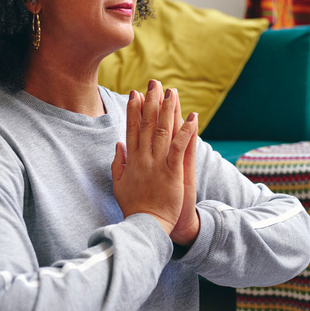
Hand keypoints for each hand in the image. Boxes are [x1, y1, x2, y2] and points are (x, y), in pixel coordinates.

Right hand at [111, 80, 198, 238]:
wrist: (147, 227)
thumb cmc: (135, 207)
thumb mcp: (119, 185)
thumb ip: (117, 164)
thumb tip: (118, 144)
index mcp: (131, 161)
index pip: (132, 129)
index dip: (134, 110)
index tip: (135, 93)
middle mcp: (143, 158)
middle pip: (147, 125)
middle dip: (151, 102)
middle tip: (155, 83)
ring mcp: (158, 164)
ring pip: (163, 131)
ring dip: (168, 110)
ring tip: (172, 92)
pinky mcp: (173, 172)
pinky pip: (180, 147)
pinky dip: (186, 131)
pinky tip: (192, 117)